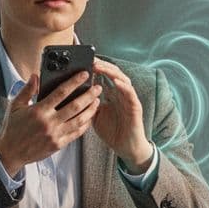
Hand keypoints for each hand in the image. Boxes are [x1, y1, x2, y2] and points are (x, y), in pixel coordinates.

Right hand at [0, 72, 101, 175]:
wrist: (10, 152)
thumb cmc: (12, 128)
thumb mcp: (15, 106)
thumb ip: (27, 90)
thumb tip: (36, 76)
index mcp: (39, 111)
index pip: (61, 92)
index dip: (74, 82)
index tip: (84, 75)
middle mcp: (49, 123)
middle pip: (75, 106)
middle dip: (88, 95)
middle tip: (97, 87)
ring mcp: (55, 135)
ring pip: (79, 120)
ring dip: (90, 110)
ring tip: (97, 101)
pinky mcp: (58, 144)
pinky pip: (76, 133)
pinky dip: (85, 125)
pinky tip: (89, 117)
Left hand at [90, 59, 152, 173]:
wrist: (126, 148)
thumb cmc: (112, 132)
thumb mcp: (95, 116)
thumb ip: (88, 104)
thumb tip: (73, 95)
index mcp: (112, 94)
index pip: (105, 75)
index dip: (97, 66)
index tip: (84, 61)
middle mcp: (121, 93)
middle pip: (114, 73)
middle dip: (102, 65)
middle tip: (90, 60)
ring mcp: (129, 99)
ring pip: (122, 79)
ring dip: (111, 72)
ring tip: (99, 67)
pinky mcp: (135, 107)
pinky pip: (130, 93)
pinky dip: (123, 86)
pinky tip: (114, 82)